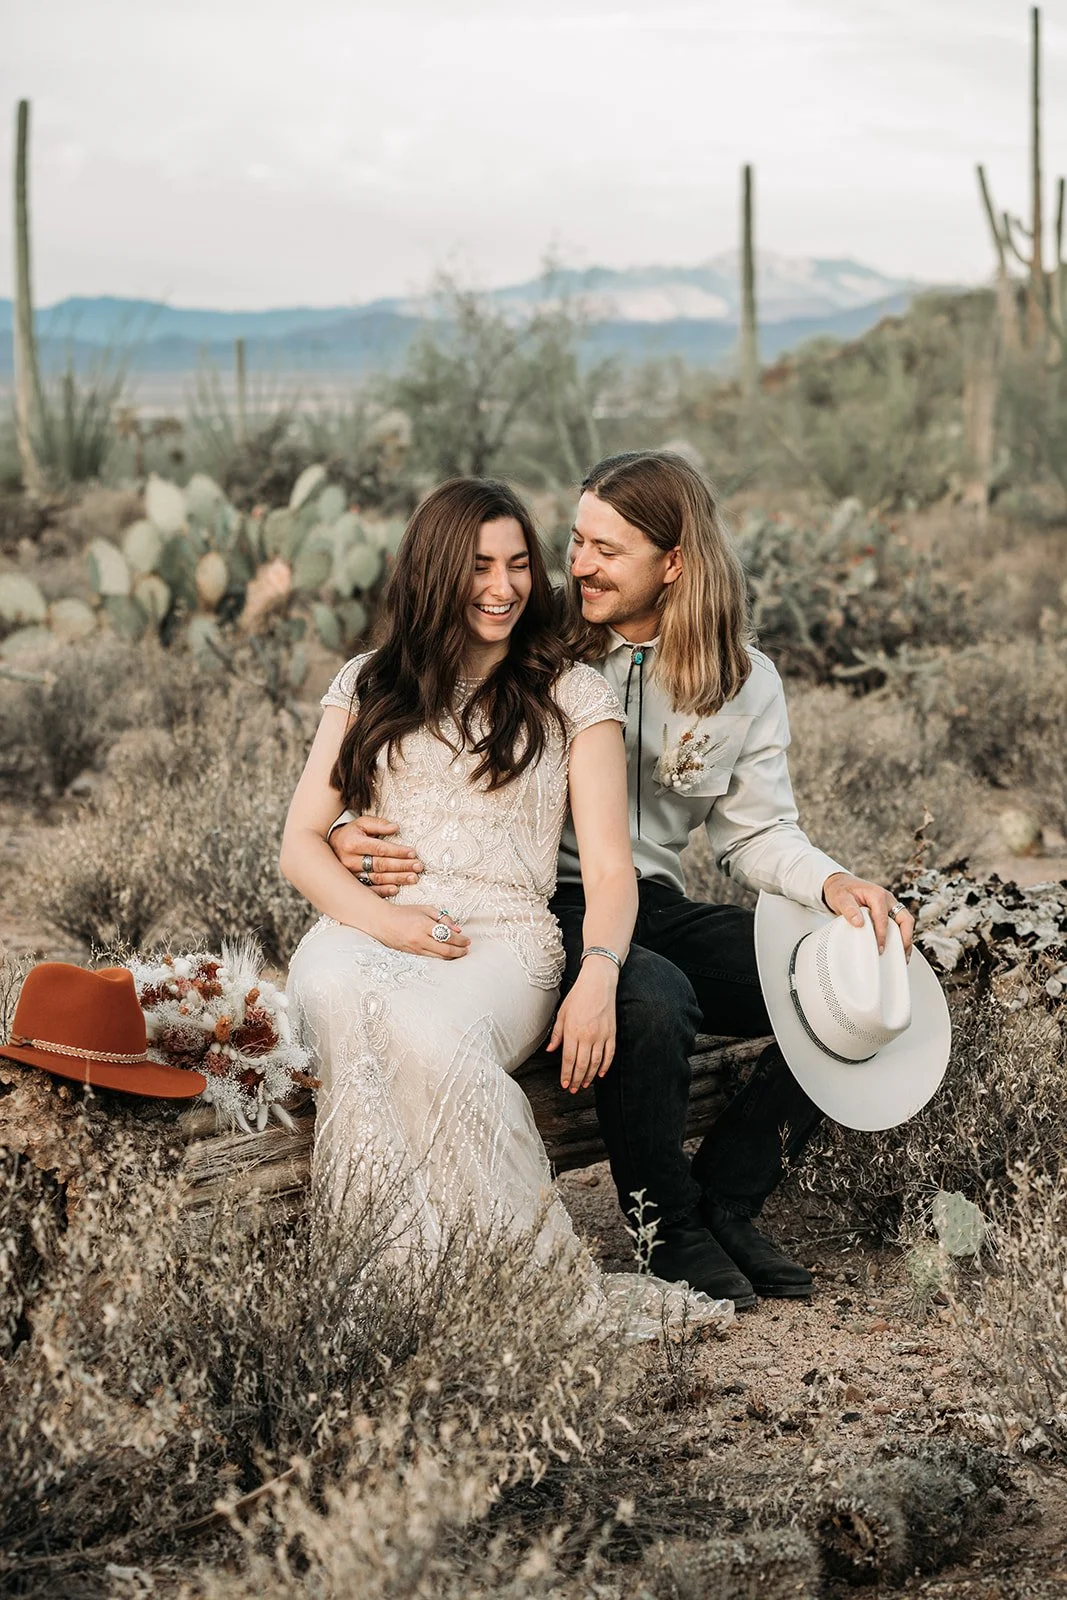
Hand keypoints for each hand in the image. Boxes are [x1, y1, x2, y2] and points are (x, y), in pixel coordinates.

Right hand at [330, 815, 423, 897]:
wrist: (329, 849)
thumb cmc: (350, 834)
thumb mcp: (361, 823)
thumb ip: (378, 824)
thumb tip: (395, 827)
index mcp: (353, 844)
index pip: (379, 849)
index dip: (397, 851)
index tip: (413, 853)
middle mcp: (350, 861)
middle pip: (381, 865)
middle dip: (402, 866)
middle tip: (418, 867)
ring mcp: (350, 875)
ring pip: (377, 878)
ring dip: (397, 879)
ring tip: (413, 878)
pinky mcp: (352, 884)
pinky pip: (369, 889)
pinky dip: (383, 891)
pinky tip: (396, 889)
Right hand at [374, 905, 469, 959]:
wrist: (382, 922)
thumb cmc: (404, 913)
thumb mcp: (425, 909)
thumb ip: (442, 918)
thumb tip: (457, 929)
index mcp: (424, 925)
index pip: (448, 936)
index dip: (460, 940)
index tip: (467, 940)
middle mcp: (420, 938)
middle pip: (446, 949)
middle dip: (459, 951)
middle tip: (466, 949)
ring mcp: (415, 948)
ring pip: (439, 956)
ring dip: (452, 956)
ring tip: (460, 953)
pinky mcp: (412, 954)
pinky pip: (431, 957)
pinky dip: (441, 957)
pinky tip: (447, 954)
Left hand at [546, 962, 617, 1093]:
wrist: (598, 984)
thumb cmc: (578, 996)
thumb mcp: (562, 1013)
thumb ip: (556, 1034)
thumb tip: (550, 1050)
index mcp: (572, 1031)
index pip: (568, 1059)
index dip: (566, 1074)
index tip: (564, 1084)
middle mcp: (587, 1036)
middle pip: (581, 1065)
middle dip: (576, 1079)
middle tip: (572, 1089)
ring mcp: (601, 1036)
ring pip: (595, 1063)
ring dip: (589, 1076)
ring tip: (584, 1084)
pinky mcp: (612, 1034)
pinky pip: (609, 1055)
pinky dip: (605, 1066)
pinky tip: (600, 1074)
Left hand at [821, 872, 914, 957]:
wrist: (840, 884)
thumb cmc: (841, 890)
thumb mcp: (840, 898)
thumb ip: (849, 910)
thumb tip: (859, 923)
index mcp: (877, 895)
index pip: (884, 918)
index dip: (883, 935)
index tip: (880, 948)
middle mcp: (887, 899)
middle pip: (905, 919)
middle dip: (906, 938)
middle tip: (901, 955)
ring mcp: (890, 905)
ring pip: (905, 922)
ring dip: (906, 938)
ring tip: (903, 956)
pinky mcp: (888, 911)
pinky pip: (899, 924)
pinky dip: (901, 936)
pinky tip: (896, 948)